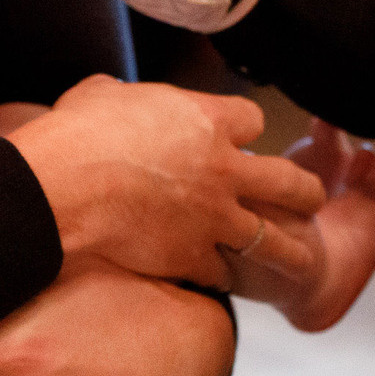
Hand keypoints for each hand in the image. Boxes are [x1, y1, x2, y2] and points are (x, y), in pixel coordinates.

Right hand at [10, 76, 324, 285]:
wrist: (62, 189)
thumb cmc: (77, 133)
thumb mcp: (104, 95)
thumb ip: (127, 98)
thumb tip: (115, 97)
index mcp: (208, 120)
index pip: (254, 120)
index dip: (247, 130)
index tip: (242, 138)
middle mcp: (224, 169)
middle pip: (289, 181)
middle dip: (305, 192)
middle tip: (311, 199)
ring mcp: (214, 218)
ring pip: (274, 238)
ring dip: (292, 250)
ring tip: (306, 259)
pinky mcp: (194, 257)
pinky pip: (225, 273)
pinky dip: (224, 277)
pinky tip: (225, 280)